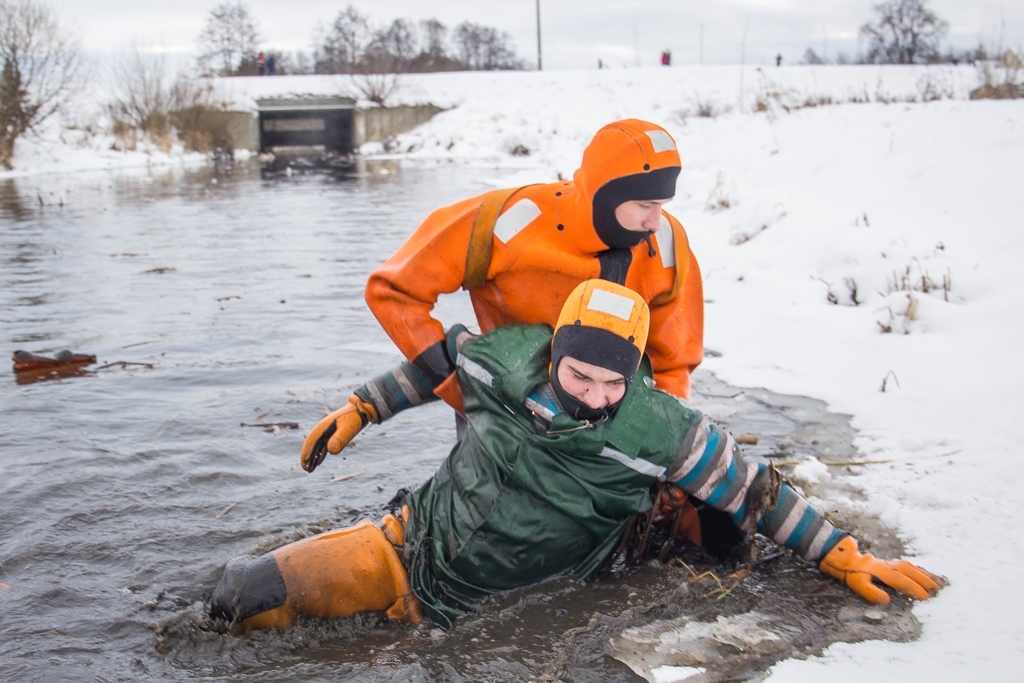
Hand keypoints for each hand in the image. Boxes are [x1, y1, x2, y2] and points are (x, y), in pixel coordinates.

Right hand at [300, 395, 377, 472]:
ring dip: (313, 457)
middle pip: (312, 445)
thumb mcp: (347, 429)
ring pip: (317, 446)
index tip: (305, 463)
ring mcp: (327, 432)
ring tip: (310, 469)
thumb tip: (330, 451)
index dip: (307, 452)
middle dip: (307, 457)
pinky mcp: (332, 434)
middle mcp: (322, 429)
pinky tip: (319, 461)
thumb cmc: (354, 419)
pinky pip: (323, 446)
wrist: (361, 410)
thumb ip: (339, 439)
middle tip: (306, 469)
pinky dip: (320, 454)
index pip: (311, 441)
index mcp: (323, 426)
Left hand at [819, 536, 941, 603]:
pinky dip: (918, 570)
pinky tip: (925, 575)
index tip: (926, 597)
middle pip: (911, 572)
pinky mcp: (891, 563)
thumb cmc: (854, 575)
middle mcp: (890, 566)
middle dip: (924, 580)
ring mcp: (891, 563)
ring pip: (911, 567)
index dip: (915, 589)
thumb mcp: (859, 585)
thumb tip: (886, 600)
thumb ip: (872, 593)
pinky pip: (908, 565)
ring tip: (936, 583)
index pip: (902, 582)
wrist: (847, 561)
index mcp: (883, 572)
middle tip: (937, 590)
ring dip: (924, 574)